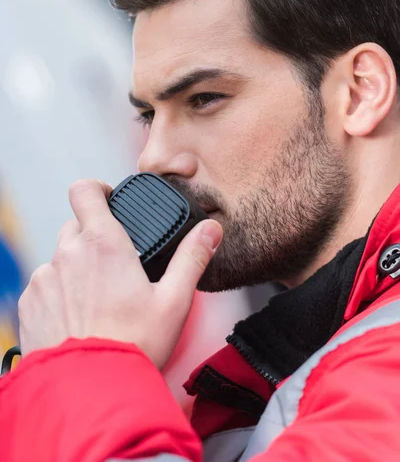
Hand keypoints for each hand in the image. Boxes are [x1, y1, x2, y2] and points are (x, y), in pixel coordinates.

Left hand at [18, 179, 222, 368]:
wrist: (91, 394)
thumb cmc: (135, 346)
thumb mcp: (174, 301)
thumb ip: (192, 258)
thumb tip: (211, 230)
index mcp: (103, 243)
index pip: (85, 190)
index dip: (97, 190)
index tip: (109, 202)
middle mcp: (67, 254)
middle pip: (76, 226)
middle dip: (95, 238)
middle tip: (117, 267)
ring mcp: (44, 279)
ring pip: (60, 257)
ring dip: (76, 268)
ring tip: (99, 301)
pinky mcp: (29, 304)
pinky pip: (44, 285)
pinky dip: (59, 293)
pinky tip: (79, 319)